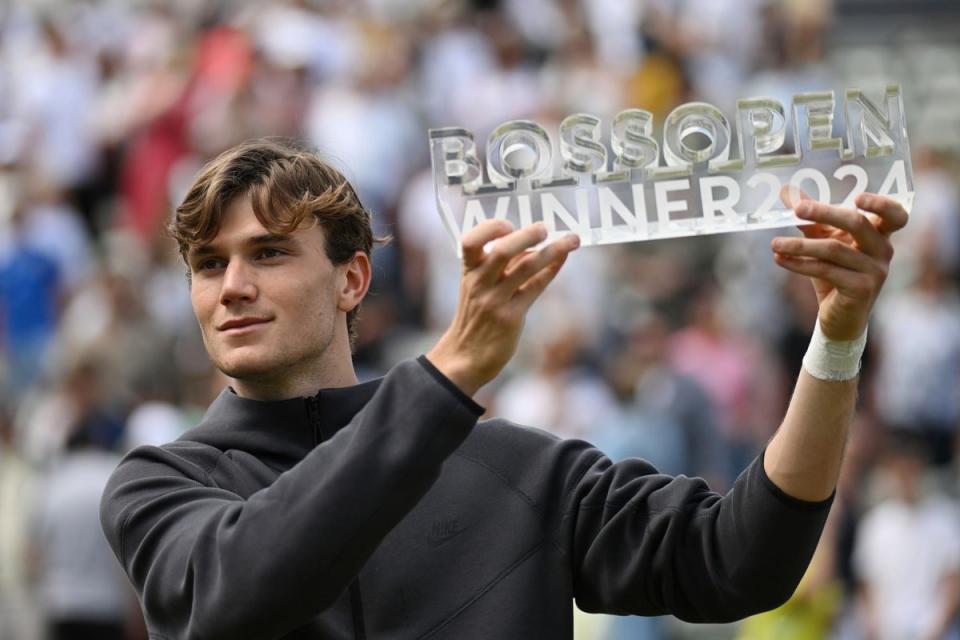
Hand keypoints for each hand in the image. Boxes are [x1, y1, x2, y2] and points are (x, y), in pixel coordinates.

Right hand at [426, 221, 579, 395]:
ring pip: (526, 267)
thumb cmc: (476, 316)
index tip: (508, 225)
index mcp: (468, 271)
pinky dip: (551, 270)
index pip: (470, 241)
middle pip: (502, 251)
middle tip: (544, 228)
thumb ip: (501, 266)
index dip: (489, 228)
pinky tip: (563, 259)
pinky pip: (535, 287)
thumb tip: (534, 245)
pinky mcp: (511, 316)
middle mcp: (479, 283)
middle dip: (527, 235)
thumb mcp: (478, 287)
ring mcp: (495, 300)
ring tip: (571, 240)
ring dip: (552, 250)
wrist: (466, 356)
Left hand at [772, 190, 907, 339]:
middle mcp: (883, 250)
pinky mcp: (861, 289)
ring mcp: (875, 271)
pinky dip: (799, 264)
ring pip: (834, 249)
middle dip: (825, 213)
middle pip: (857, 223)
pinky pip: (826, 270)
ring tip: (774, 244)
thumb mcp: (823, 241)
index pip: (895, 214)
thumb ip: (810, 218)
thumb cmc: (834, 273)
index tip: (857, 197)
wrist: (839, 317)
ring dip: (799, 246)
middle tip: (797, 209)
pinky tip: (780, 259)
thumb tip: (787, 192)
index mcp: (880, 234)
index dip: (881, 204)